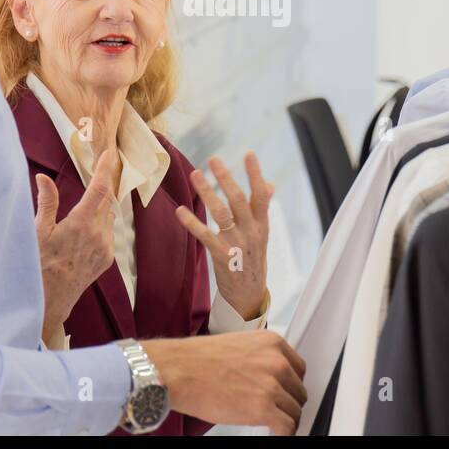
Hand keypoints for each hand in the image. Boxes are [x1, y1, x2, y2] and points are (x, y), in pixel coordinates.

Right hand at [34, 149, 117, 345]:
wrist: (51, 300)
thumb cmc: (39, 265)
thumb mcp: (38, 232)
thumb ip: (46, 202)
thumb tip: (42, 177)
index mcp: (80, 223)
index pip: (98, 189)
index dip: (105, 169)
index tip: (109, 154)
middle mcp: (98, 234)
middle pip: (107, 200)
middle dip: (103, 185)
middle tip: (98, 172)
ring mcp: (105, 247)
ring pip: (109, 216)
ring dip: (101, 206)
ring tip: (86, 205)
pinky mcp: (107, 258)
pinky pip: (108, 233)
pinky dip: (100, 224)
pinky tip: (86, 229)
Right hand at [141, 331, 306, 434]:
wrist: (179, 370)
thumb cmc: (197, 359)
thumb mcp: (238, 344)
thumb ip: (259, 356)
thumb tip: (267, 374)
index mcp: (271, 343)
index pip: (299, 368)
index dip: (291, 384)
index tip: (285, 392)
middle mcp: (276, 362)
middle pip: (298, 390)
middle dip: (288, 402)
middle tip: (276, 409)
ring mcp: (271, 385)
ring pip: (295, 410)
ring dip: (285, 419)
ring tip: (273, 424)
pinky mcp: (263, 409)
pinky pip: (287, 427)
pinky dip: (282, 433)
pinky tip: (272, 433)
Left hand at [175, 152, 270, 319]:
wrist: (249, 294)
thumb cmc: (253, 258)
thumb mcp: (262, 234)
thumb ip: (263, 208)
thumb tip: (268, 184)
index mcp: (262, 224)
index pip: (260, 195)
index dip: (255, 174)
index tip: (248, 154)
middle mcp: (251, 232)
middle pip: (238, 200)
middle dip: (225, 178)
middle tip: (213, 159)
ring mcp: (236, 244)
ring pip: (220, 213)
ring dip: (207, 193)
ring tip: (196, 174)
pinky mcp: (221, 255)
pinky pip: (204, 235)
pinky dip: (191, 222)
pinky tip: (180, 210)